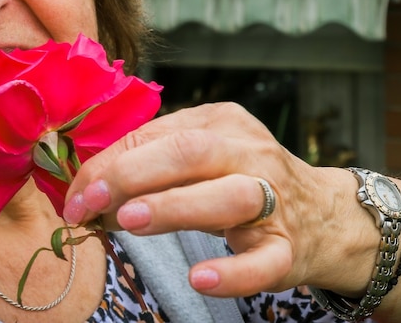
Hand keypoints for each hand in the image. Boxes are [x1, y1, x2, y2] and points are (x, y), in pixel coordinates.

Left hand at [63, 102, 368, 297]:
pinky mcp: (289, 247)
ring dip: (173, 206)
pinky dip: (232, 271)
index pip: (153, 135)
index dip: (107, 165)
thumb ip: (148, 170)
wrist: (327, 216)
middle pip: (189, 152)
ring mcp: (274, 198)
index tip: (73, 195)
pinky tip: (200, 277)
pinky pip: (263, 260)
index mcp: (219, 122)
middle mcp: (249, 152)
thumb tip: (84, 196)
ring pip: (226, 195)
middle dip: (130, 174)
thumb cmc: (241, 182)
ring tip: (128, 220)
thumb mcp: (200, 162)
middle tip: (87, 203)